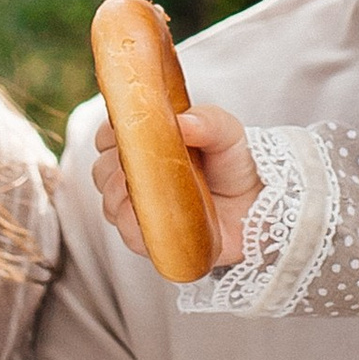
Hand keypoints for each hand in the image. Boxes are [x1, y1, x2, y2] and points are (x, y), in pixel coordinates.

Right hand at [93, 101, 260, 266]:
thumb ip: (205, 121)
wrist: (258, 206)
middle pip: (101, 170)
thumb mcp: (227, 132)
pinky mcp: (149, 238)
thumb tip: (181, 122)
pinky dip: (133, 224)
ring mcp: (139, 208)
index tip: (129, 136)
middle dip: (116, 167)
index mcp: (145, 143)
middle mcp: (135, 176)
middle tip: (146, 165)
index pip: (107, 136)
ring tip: (153, 190)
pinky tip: (153, 216)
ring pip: (108, 201)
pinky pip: (126, 233)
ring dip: (122, 195)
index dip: (112, 135)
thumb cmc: (236, 163)